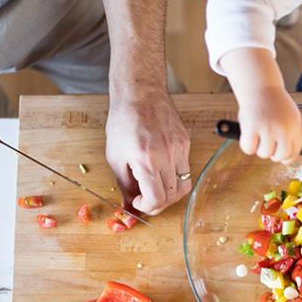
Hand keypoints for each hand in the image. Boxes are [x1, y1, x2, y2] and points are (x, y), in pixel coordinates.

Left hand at [105, 87, 190, 214]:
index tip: (139, 202)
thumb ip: (124, 186)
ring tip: (156, 188)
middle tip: (146, 199)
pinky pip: (186, 169)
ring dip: (170, 193)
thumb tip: (129, 208)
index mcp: (146, 160)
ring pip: (184, 185)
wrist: (140, 93)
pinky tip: (161, 170)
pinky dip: (174, 177)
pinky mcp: (186, 142)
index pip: (157, 199)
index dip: (147, 207)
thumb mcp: (115, 157)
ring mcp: (180, 148)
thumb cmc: (123, 121)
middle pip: (172, 196)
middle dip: (158, 204)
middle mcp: (167, 155)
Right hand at [236, 86, 301, 163]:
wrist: (260, 86)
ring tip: (257, 135)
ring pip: (264, 153)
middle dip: (273, 154)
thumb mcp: (290, 116)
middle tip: (267, 145)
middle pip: (280, 156)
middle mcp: (283, 128)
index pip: (295, 152)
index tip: (281, 158)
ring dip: (259, 148)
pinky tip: (248, 135)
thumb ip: (290, 134)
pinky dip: (247, 145)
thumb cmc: (273, 102)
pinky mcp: (252, 127)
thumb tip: (286, 157)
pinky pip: (249, 149)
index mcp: (294, 126)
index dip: (287, 158)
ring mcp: (268, 128)